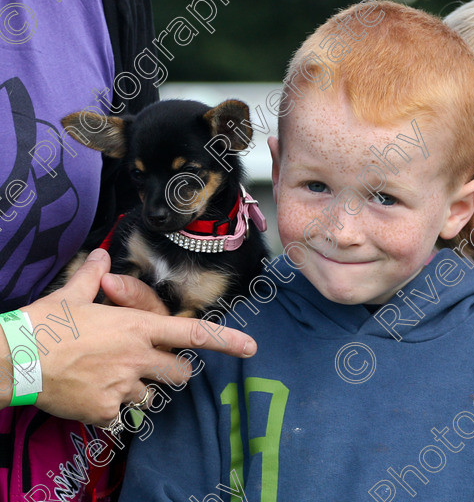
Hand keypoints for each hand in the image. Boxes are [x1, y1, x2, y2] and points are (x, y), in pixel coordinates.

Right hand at [0, 249, 257, 425]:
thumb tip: (103, 258)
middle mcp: (139, 357)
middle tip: (154, 366)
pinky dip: (110, 410)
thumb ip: (94, 277)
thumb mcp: (71, 295)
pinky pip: (120, 415)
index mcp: (138, 326)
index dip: (226, 340)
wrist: (15, 359)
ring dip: (141, 390)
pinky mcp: (106, 410)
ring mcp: (124, 386)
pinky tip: (90, 396)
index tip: (250, 348)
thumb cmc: (44, 325)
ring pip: (152, 396)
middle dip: (174, 370)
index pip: (193, 333)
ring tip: (112, 380)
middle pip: (180, 372)